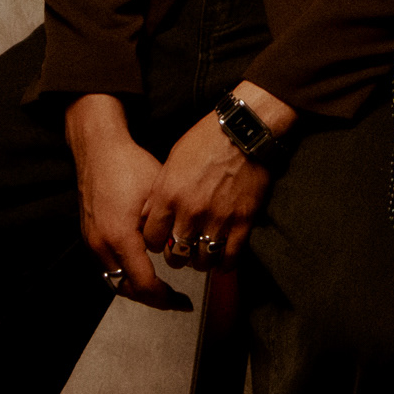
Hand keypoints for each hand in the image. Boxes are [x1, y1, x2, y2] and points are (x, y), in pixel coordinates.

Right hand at [66, 93, 191, 311]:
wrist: (99, 150)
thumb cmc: (130, 166)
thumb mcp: (158, 195)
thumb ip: (166, 228)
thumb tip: (179, 253)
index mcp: (120, 237)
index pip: (144, 283)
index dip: (166, 297)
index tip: (184, 301)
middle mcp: (101, 245)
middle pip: (126, 289)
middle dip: (152, 299)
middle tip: (175, 301)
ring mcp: (92, 242)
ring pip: (114, 281)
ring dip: (137, 288)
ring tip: (162, 289)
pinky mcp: (89, 236)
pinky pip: (108, 267)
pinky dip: (126, 275)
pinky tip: (142, 269)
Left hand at [140, 79, 293, 270]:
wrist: (243, 129)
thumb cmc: (206, 140)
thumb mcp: (172, 161)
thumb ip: (160, 192)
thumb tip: (150, 215)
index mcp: (168, 196)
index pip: (151, 239)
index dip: (155, 242)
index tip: (162, 239)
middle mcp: (190, 212)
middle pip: (175, 255)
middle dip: (176, 255)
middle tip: (183, 249)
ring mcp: (218, 218)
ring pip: (202, 261)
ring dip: (201, 261)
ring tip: (203, 254)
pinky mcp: (243, 221)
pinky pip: (231, 256)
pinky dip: (226, 264)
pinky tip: (223, 259)